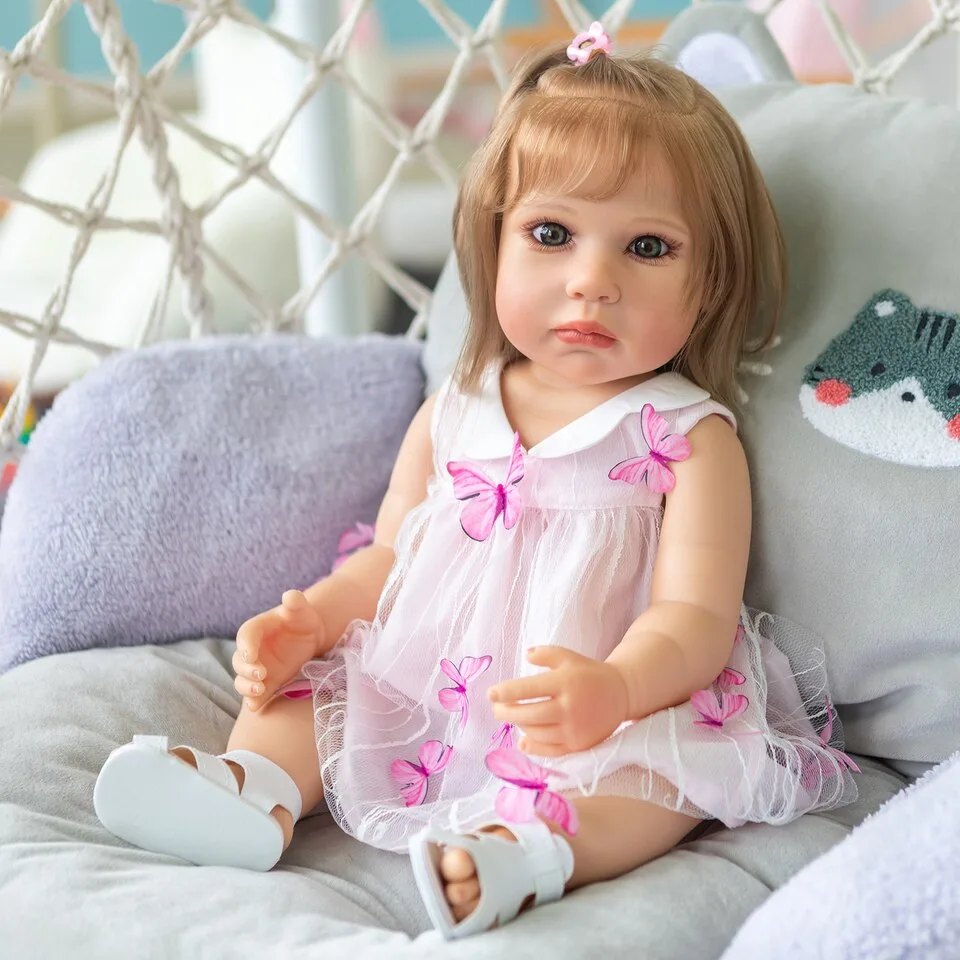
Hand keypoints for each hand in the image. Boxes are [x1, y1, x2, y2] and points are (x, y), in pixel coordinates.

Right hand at [232, 590, 326, 711]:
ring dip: (246, 687)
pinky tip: (255, 707)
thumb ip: (295, 602)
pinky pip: (254, 694)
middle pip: (239, 662)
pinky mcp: (266, 683)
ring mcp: (257, 668)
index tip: (251, 655)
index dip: (246, 646)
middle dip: (246, 670)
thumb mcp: (300, 609)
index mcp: (255, 629)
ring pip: (242, 680)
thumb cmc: (301, 618)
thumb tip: (291, 595)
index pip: (245, 636)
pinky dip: (253, 701)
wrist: (309, 636)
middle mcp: (251, 650)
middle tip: (261, 674)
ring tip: (260, 689)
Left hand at [488, 646, 629, 756]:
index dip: (506, 692)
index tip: (490, 694)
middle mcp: (569, 707)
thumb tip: (526, 655)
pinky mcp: (578, 745)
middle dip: (506, 712)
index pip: (529, 689)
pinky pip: (550, 750)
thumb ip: (546, 654)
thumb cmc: (588, 673)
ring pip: (536, 732)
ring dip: (519, 726)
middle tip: (496, 709)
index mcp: (565, 683)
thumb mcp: (569, 657)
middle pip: (528, 715)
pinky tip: (522, 740)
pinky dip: (533, 746)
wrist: (620, 695)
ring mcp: (574, 729)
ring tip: (512, 717)